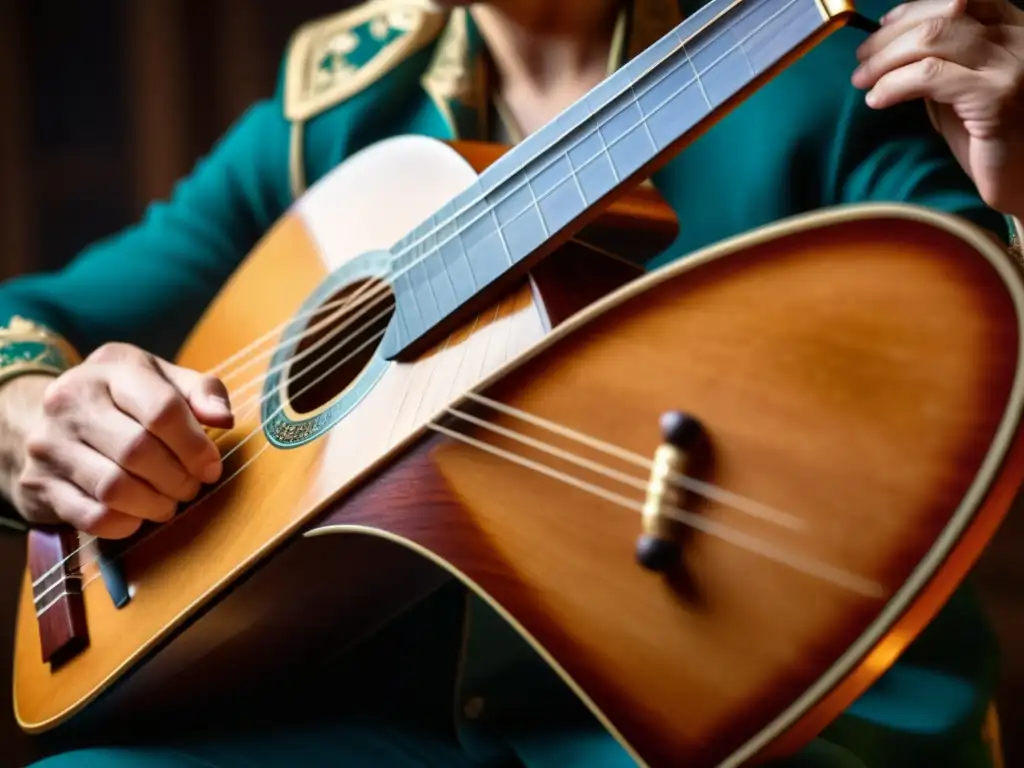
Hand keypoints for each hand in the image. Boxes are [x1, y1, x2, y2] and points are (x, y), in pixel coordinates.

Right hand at [12, 343, 232, 538]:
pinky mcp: (38, 483)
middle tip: (191, 487)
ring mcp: (49, 443)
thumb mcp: (162, 380)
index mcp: (110, 369)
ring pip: (114, 488)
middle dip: (177, 477)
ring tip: (169, 502)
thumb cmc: (124, 399)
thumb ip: (201, 392)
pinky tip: (139, 515)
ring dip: (155, 503)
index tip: (211, 466)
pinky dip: (126, 523)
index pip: (162, 410)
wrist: (47, 419)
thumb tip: (223, 419)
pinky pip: (91, 516)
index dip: (195, 445)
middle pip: (138, 451)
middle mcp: (70, 401)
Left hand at [852, 0, 1023, 217]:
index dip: (916, 8)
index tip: (882, 26)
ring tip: (862, 80)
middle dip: (890, 36)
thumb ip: (942, 62)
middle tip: (861, 60)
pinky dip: (893, 84)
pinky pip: (930, 76)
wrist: (1023, 181)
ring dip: (884, 59)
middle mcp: (1017, 39)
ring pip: (932, 39)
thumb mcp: (964, 89)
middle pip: (941, 15)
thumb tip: (892, 48)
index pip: (962, 0)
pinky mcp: (995, 96)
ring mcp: (1009, 66)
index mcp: (1013, 30)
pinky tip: (877, 99)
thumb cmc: (991, 140)